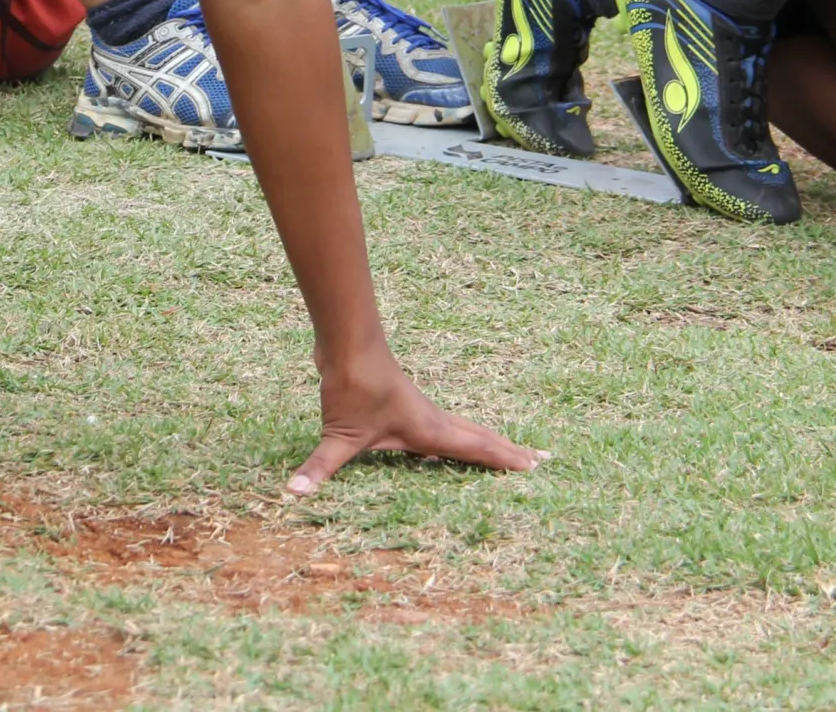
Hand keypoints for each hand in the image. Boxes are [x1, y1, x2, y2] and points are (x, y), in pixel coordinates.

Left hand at [288, 349, 547, 496]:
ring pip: (465, 429)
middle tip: (541, 461)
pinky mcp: (408, 403)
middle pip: (479, 437)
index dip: (501, 460)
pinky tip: (456, 441)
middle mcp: (431, 420)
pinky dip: (465, 434)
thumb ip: (320, 467)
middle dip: (508, 451)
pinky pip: (447, 424)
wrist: (347, 342)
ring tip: (514, 451)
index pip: (473, 449)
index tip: (533, 467)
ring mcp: (421, 410)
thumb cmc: (350, 385)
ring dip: (490, 441)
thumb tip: (294, 493)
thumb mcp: (337, 434)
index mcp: (426, 429)